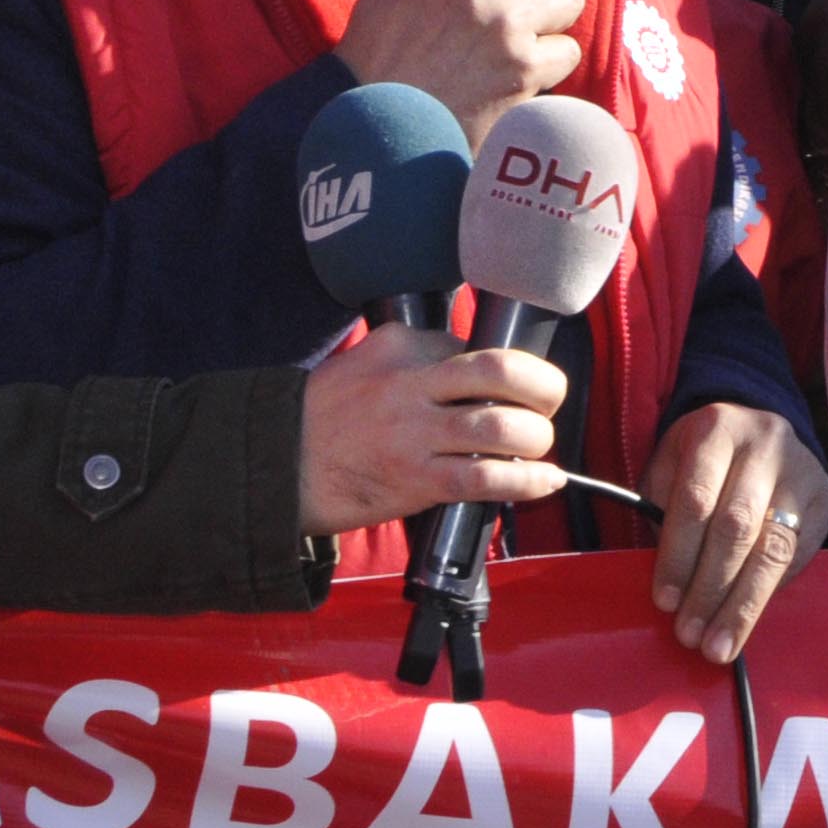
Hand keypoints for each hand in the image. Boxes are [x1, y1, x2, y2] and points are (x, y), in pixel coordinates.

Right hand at [296, 325, 567, 536]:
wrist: (279, 466)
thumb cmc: (325, 417)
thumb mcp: (367, 362)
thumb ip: (417, 360)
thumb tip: (475, 376)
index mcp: (402, 346)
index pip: (475, 347)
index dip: (509, 368)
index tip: (517, 386)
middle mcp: (411, 383)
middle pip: (500, 371)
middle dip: (543, 387)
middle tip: (548, 401)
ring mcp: (414, 432)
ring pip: (500, 427)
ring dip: (535, 438)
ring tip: (538, 445)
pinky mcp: (416, 479)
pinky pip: (485, 478)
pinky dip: (526, 481)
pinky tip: (543, 481)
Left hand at [644, 403, 827, 663]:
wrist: (754, 432)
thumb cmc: (699, 463)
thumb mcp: (669, 468)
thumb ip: (661, 515)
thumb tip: (667, 589)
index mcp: (716, 428)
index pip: (696, 500)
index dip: (678, 555)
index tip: (664, 601)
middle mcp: (765, 442)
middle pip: (737, 527)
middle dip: (710, 588)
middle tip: (690, 635)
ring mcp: (802, 469)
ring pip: (773, 548)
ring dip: (743, 604)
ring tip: (720, 645)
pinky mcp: (827, 496)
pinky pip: (799, 557)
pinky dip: (770, 592)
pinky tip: (748, 617)